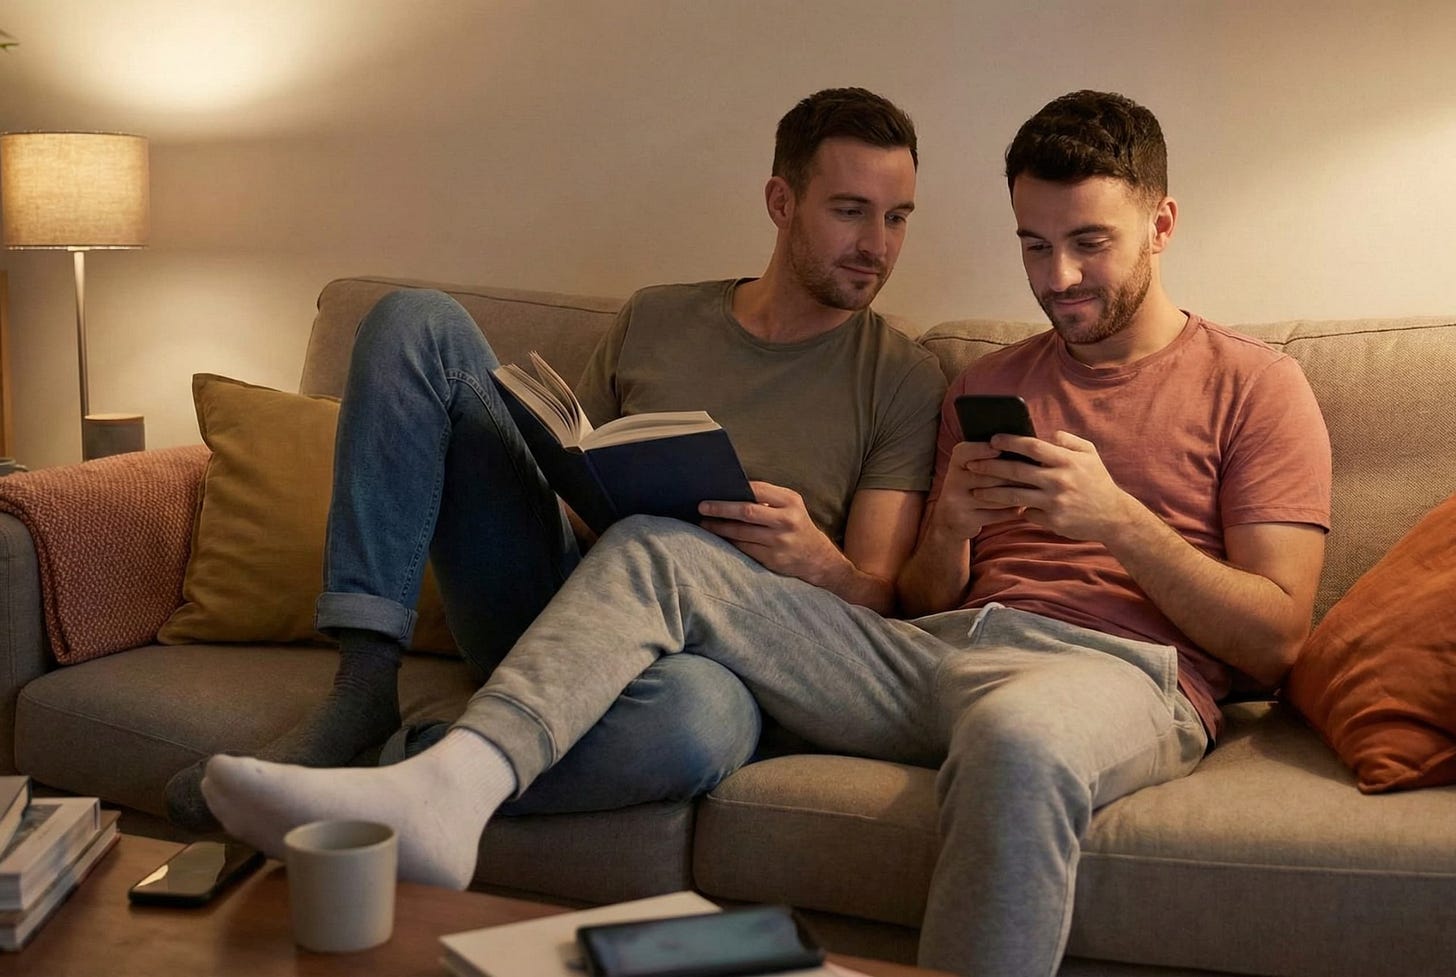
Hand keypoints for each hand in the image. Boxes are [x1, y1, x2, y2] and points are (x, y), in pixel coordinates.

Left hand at [698, 481, 845, 582]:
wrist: (816, 557)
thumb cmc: (797, 525)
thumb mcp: (790, 506)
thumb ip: (767, 498)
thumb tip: (731, 491)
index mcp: (791, 502)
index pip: (758, 490)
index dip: (736, 489)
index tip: (716, 488)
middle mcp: (786, 521)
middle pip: (747, 511)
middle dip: (721, 508)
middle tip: (702, 507)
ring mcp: (779, 541)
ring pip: (742, 532)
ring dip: (719, 527)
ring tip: (704, 523)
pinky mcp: (772, 559)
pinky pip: (744, 548)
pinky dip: (729, 541)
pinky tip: (718, 537)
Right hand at [928, 440, 1028, 541]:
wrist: (949, 518)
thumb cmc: (970, 486)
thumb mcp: (970, 468)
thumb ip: (988, 458)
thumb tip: (1020, 450)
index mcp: (955, 463)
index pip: (966, 452)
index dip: (983, 449)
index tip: (1002, 449)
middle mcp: (953, 481)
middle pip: (987, 475)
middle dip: (1012, 475)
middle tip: (1032, 473)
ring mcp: (957, 501)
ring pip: (994, 496)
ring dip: (1016, 494)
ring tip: (1032, 491)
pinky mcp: (965, 519)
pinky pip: (994, 514)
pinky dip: (1011, 511)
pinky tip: (1022, 508)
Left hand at [968, 430, 1135, 541]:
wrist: (1114, 516)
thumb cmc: (1098, 482)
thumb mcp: (1090, 455)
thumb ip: (1069, 441)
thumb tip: (1049, 434)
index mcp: (1066, 460)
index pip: (1032, 446)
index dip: (1010, 442)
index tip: (992, 439)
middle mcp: (1059, 480)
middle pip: (1016, 471)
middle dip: (990, 467)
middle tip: (971, 465)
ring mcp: (1055, 502)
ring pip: (1014, 496)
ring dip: (991, 493)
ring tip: (974, 490)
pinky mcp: (1053, 521)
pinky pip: (1027, 513)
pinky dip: (1018, 510)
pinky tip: (1006, 509)